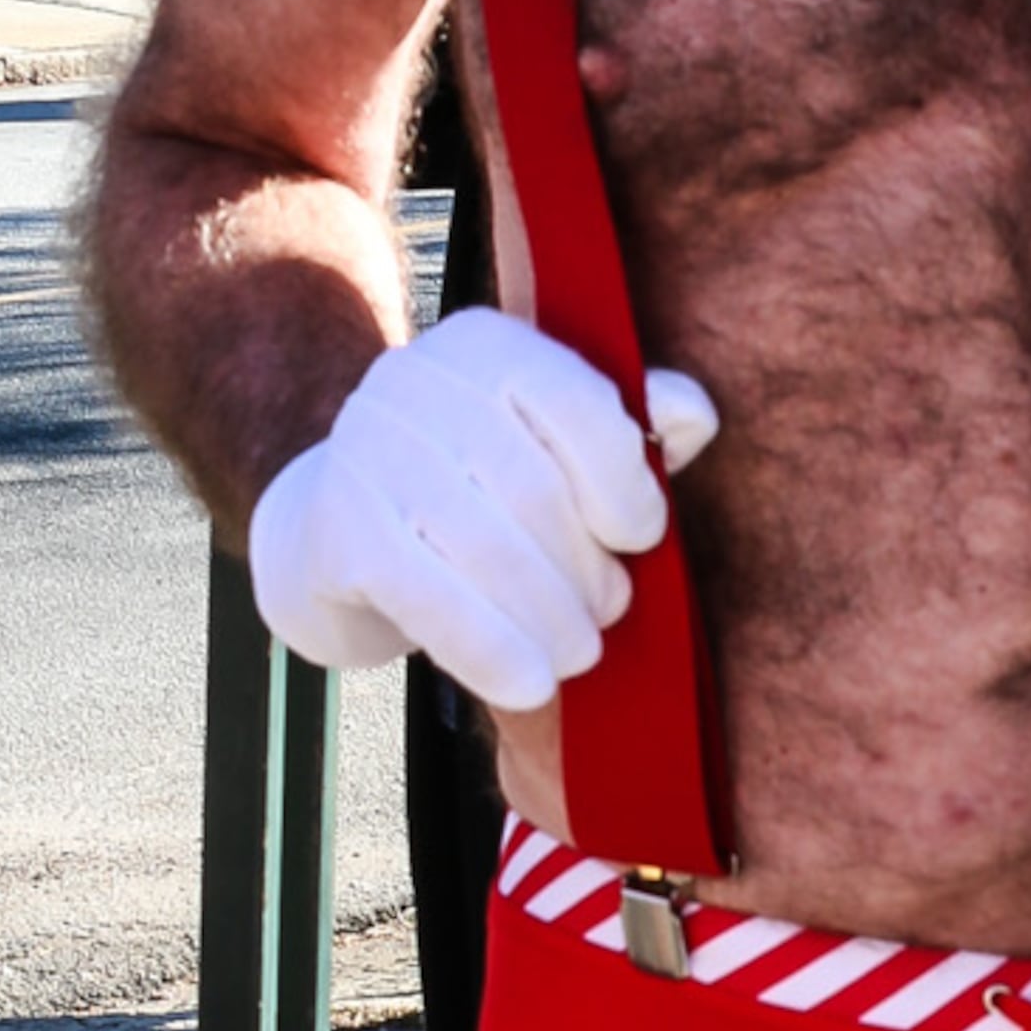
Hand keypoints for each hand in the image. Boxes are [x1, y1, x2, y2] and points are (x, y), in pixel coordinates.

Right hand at [244, 305, 719, 710]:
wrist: (338, 533)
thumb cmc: (476, 492)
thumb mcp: (554, 449)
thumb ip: (630, 430)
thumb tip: (692, 412)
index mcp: (488, 345)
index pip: (575, 401)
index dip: (624, 482)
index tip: (640, 539)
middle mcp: (417, 379)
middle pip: (533, 487)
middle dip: (585, 568)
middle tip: (606, 615)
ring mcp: (366, 451)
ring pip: (485, 548)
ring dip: (549, 618)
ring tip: (576, 654)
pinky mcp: (337, 529)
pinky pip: (430, 599)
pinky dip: (491, 651)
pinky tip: (528, 686)